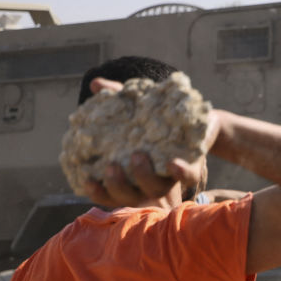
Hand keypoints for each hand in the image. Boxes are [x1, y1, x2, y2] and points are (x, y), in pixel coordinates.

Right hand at [82, 79, 224, 207]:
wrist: (194, 119)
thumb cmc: (156, 118)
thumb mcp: (134, 107)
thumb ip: (115, 98)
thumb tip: (96, 84)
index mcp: (130, 174)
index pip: (111, 192)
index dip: (98, 192)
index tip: (87, 180)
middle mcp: (148, 181)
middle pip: (131, 196)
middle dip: (119, 185)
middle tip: (113, 166)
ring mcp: (170, 178)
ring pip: (156, 189)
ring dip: (144, 177)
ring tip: (138, 156)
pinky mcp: (193, 169)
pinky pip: (188, 178)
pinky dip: (180, 173)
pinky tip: (172, 163)